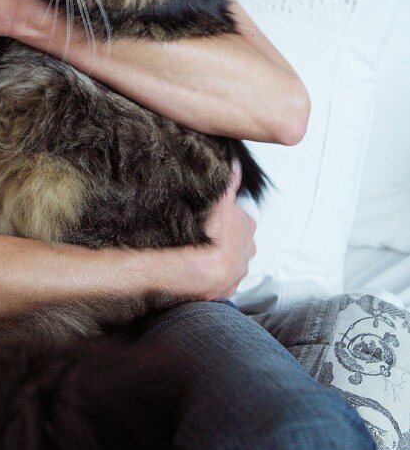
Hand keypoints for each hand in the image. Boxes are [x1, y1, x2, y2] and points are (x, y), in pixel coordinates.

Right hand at [196, 160, 257, 299]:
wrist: (204, 270)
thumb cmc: (213, 234)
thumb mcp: (222, 202)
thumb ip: (230, 182)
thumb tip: (236, 161)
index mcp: (249, 228)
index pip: (240, 218)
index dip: (226, 216)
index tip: (212, 216)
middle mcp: (249, 251)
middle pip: (237, 240)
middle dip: (226, 238)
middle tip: (205, 233)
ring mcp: (239, 272)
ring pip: (230, 260)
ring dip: (218, 257)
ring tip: (199, 252)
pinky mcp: (227, 289)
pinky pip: (221, 280)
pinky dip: (212, 275)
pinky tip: (199, 269)